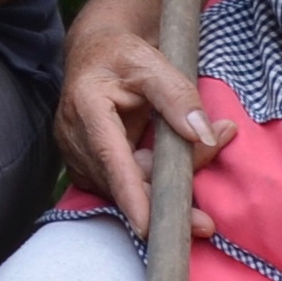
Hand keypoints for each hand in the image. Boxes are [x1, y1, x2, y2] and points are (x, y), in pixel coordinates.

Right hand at [53, 18, 231, 243]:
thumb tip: (203, 133)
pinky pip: (122, 186)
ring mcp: (77, 155)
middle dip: (165, 198)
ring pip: (125, 188)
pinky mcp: (86, 166)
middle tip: (206, 222)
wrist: (95, 53)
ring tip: (204, 159)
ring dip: (164, 187)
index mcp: (87, 106)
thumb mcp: (153, 63)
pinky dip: (151, 184)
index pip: (111, 158)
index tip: (148, 227)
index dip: (130, 195)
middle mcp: (75, 136)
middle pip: (124, 181)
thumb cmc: (122, 55)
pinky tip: (176, 171)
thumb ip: (178, 95)